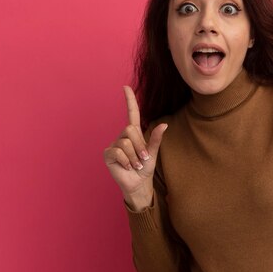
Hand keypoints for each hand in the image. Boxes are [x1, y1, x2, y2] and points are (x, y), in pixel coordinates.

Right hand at [103, 86, 167, 207]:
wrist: (139, 184)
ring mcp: (114, 145)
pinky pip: (118, 152)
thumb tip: (164, 124)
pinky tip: (127, 167)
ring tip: (136, 165)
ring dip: (134, 156)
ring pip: (125, 142)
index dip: (129, 100)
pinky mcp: (108, 154)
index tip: (125, 87)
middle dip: (140, 145)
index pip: (131, 113)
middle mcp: (123, 136)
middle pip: (130, 130)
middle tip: (143, 159)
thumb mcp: (153, 153)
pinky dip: (126, 161)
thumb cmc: (146, 168)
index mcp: (134, 134)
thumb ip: (156, 139)